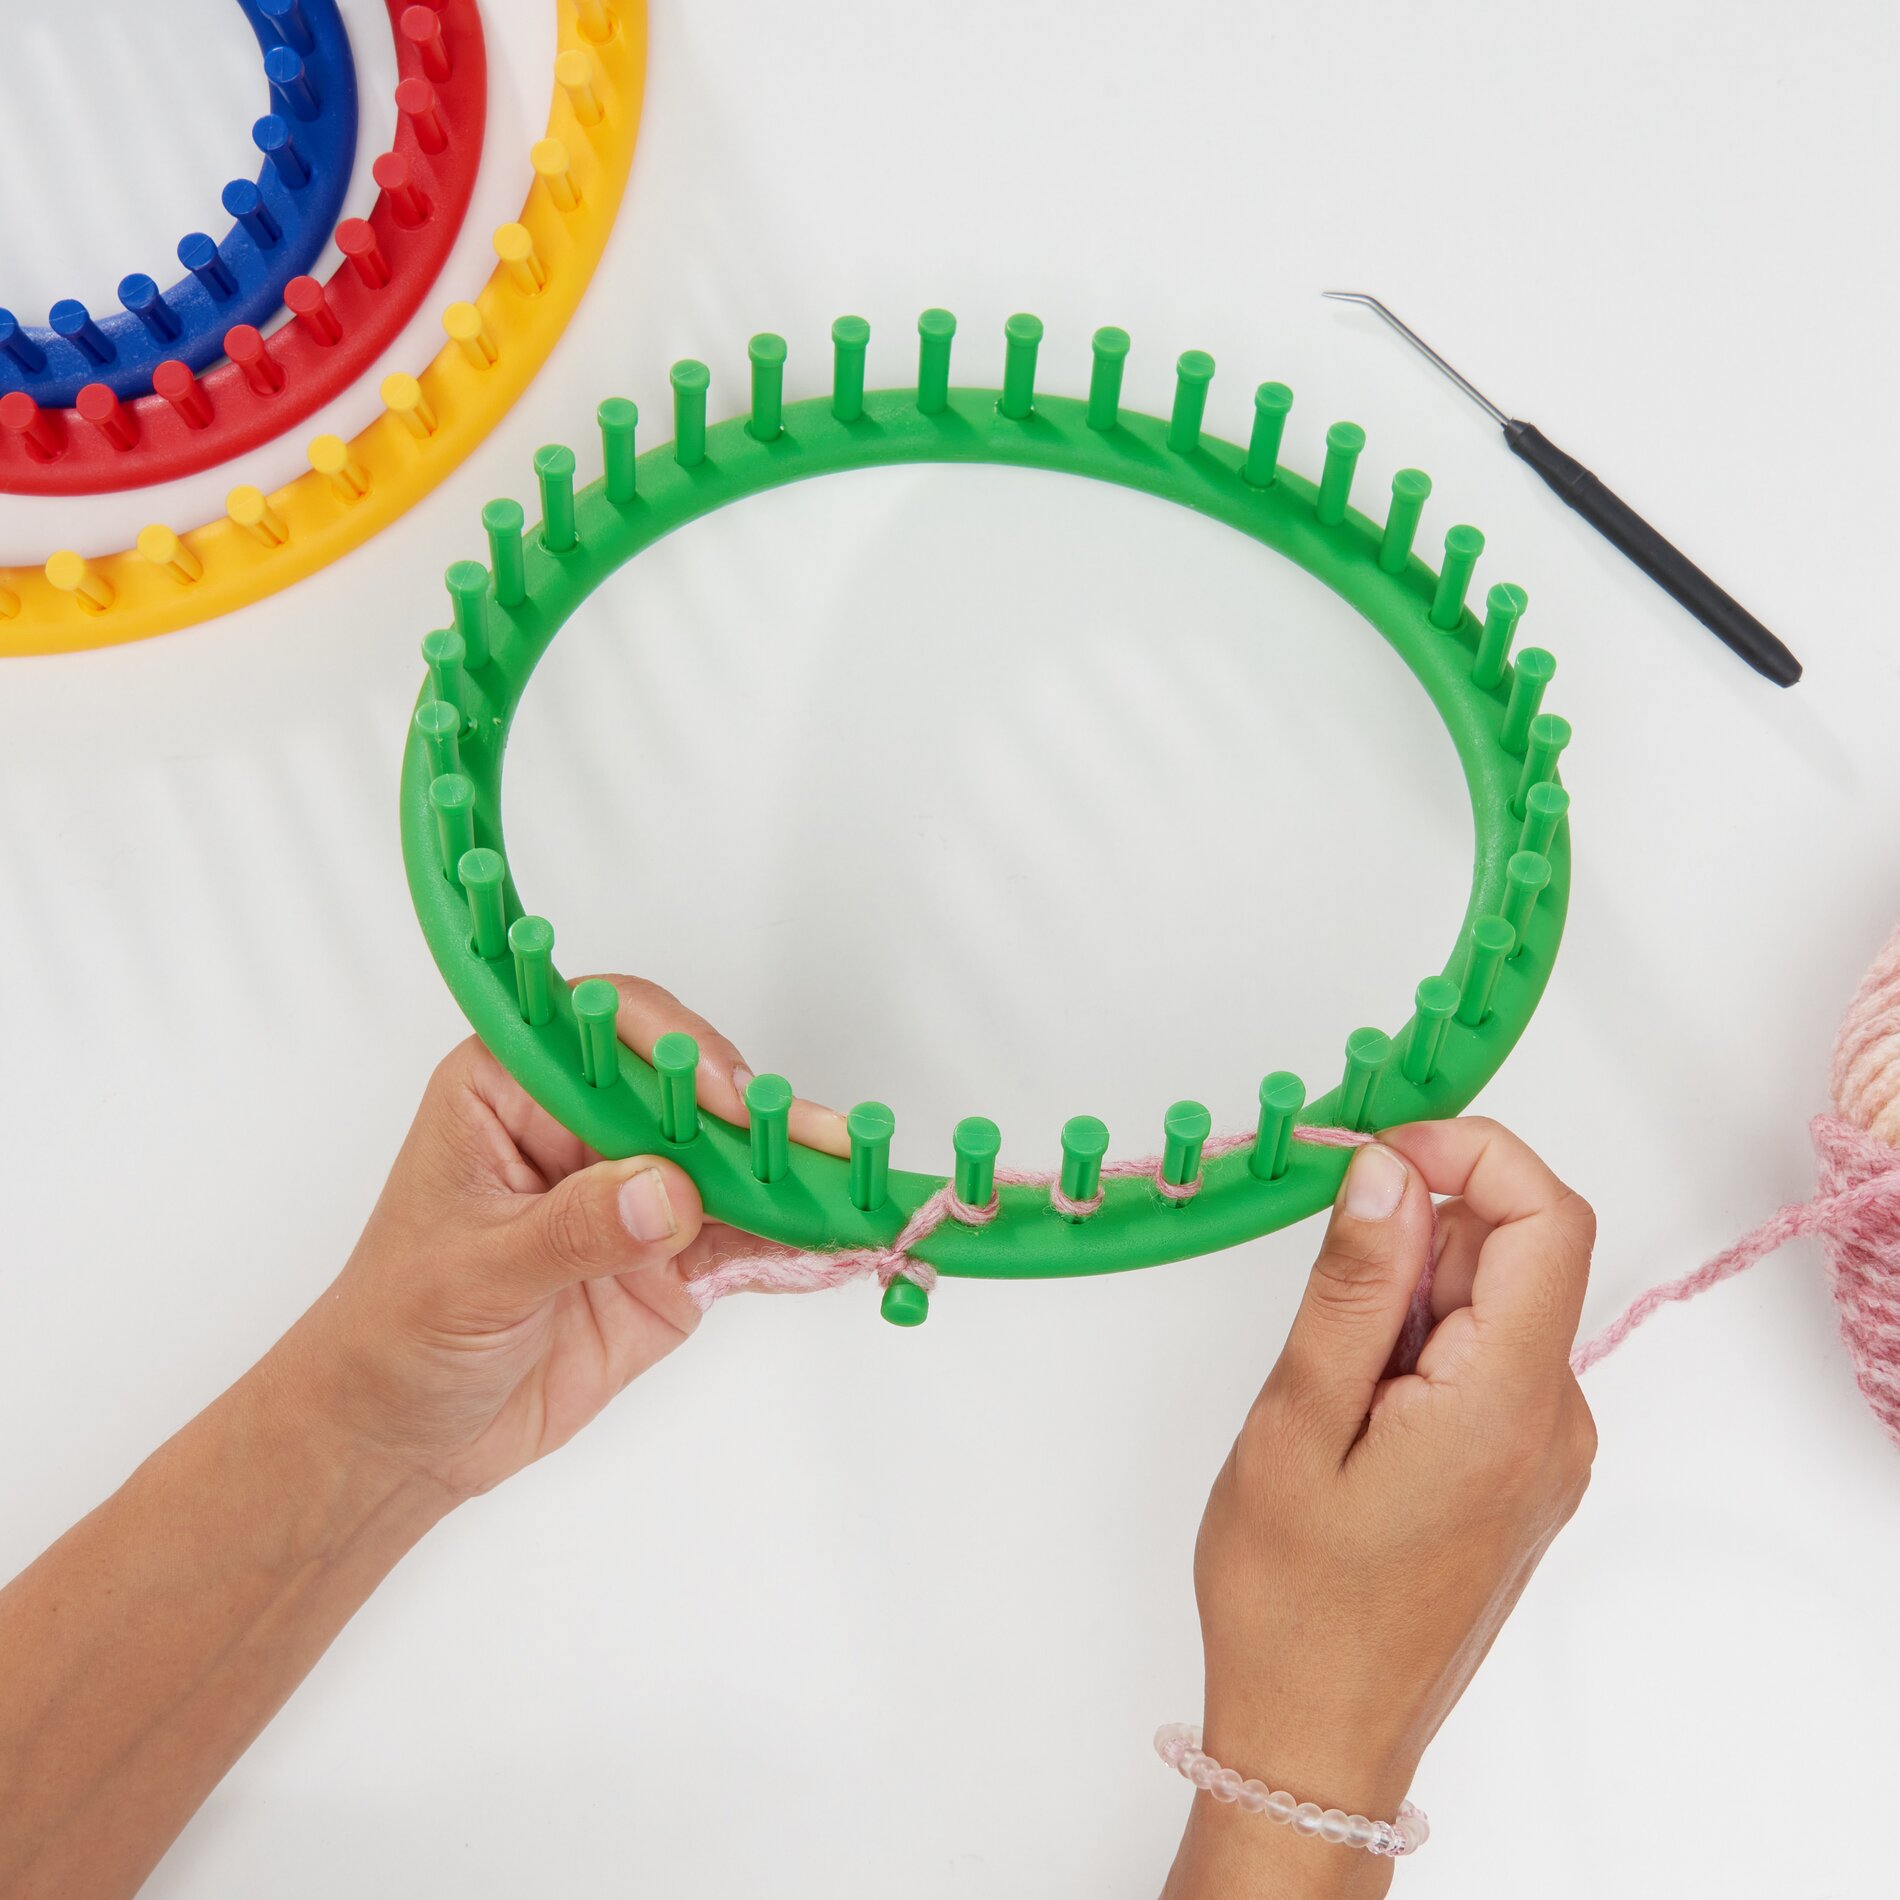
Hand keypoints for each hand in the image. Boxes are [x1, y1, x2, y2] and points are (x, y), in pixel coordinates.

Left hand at [266, 976, 847, 1504]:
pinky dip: (793, 1237)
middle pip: (688, 1089)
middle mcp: (583, 1126)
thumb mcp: (471, 1276)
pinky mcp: (673, 1258)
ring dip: (791, 1171)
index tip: (719, 1094)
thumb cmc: (395, 1334)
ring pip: (730, 1159)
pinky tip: (837, 1236)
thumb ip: (570, 1231)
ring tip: (853, 1180)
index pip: (604, 1027)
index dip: (671, 1045)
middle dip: (756, 1112)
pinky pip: (745, 1234)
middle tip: (816, 1138)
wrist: (406, 1440)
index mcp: (511, 1090)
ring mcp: (636, 1191)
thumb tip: (662, 1193)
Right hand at [1166, 1119, 1596, 1898]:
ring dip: (1406, 1300)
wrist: (1318, 1738)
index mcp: (1504, 1404)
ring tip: (1326, 1388)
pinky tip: (1352, 1414)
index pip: (1545, 1218)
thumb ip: (1351, 1286)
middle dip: (1413, 1239)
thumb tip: (1387, 1169)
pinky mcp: (1522, 1473)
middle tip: (1316, 1304)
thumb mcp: (1297, 1424)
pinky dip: (1418, 1347)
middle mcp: (1552, 1422)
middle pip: (1513, 1256)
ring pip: (1489, 1306)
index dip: (1468, 1153)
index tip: (1375, 1153)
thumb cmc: (1292, 1601)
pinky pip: (1484, 1361)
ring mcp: (1544, 1452)